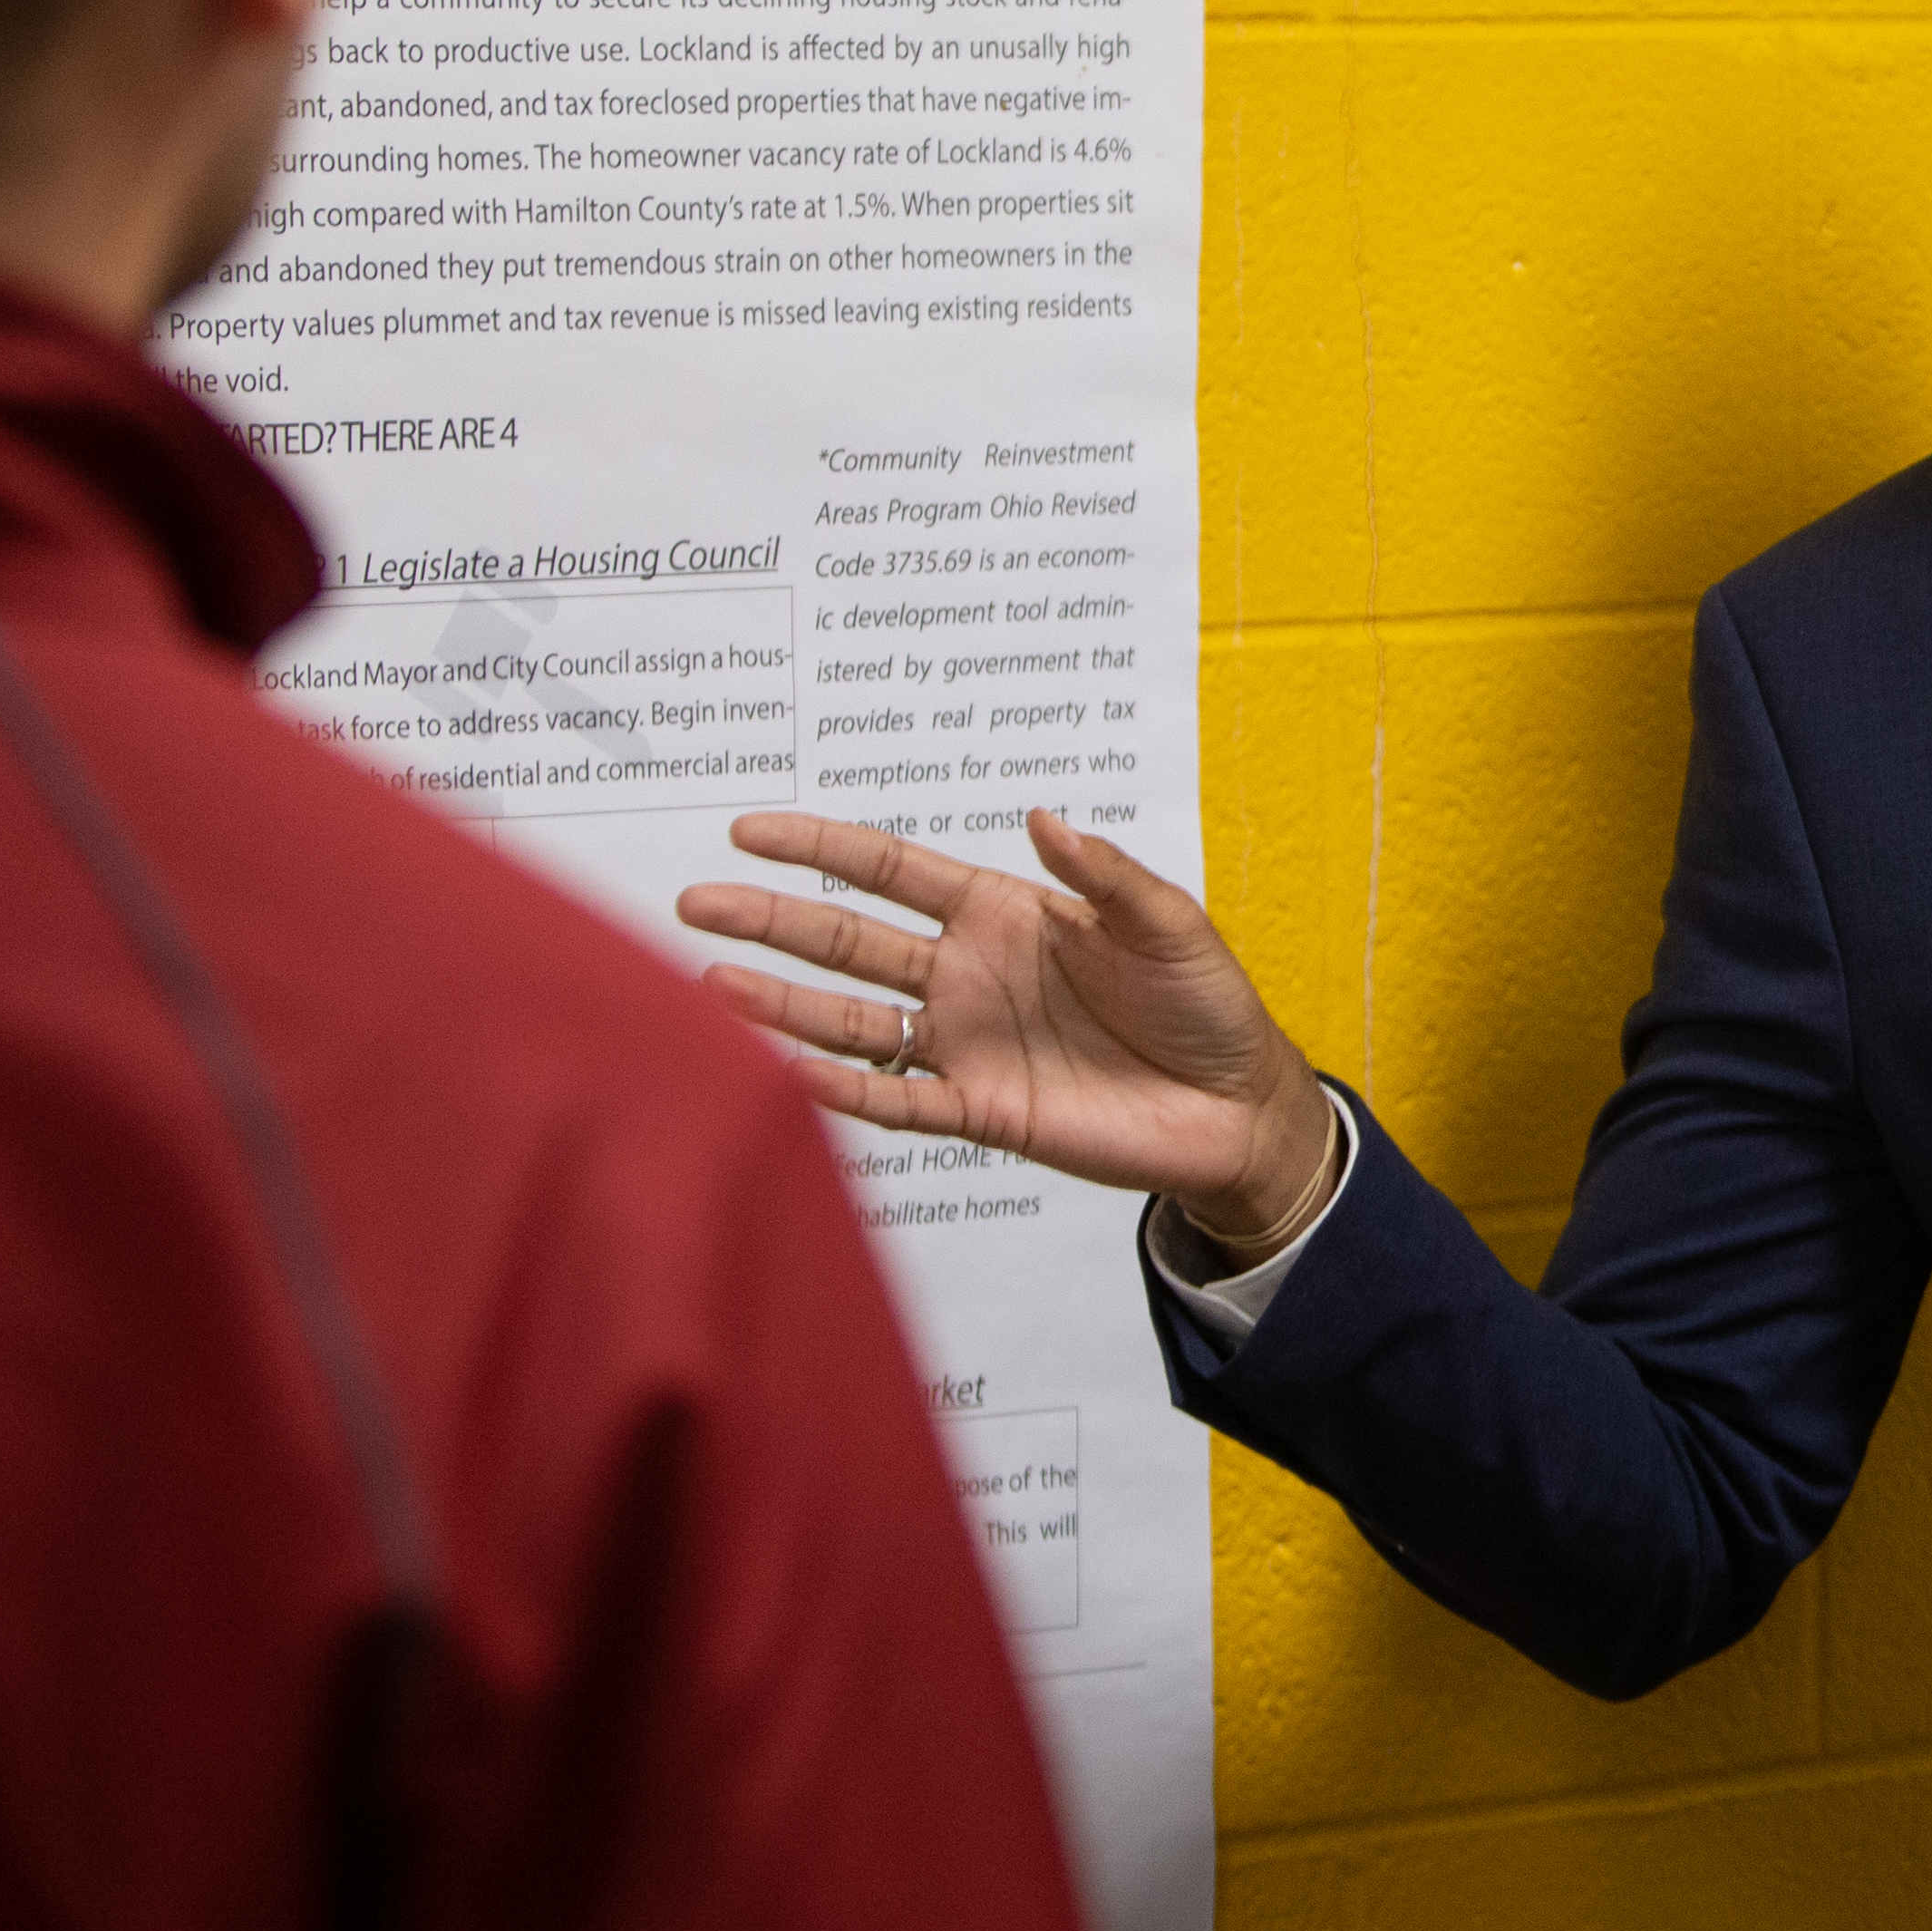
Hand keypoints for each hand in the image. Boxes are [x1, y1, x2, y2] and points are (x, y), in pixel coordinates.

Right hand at [679, 809, 1329, 1242]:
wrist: (1236, 1106)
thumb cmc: (1206, 1003)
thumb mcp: (1167, 923)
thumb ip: (1104, 875)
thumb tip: (1042, 818)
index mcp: (1002, 914)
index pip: (891, 871)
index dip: (822, 848)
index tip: (750, 830)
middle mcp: (968, 975)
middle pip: (847, 941)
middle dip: (771, 921)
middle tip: (695, 905)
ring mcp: (967, 1044)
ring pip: (852, 1021)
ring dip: (782, 1006)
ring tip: (706, 988)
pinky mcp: (982, 1111)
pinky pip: (897, 1101)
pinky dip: (843, 1091)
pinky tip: (786, 1074)